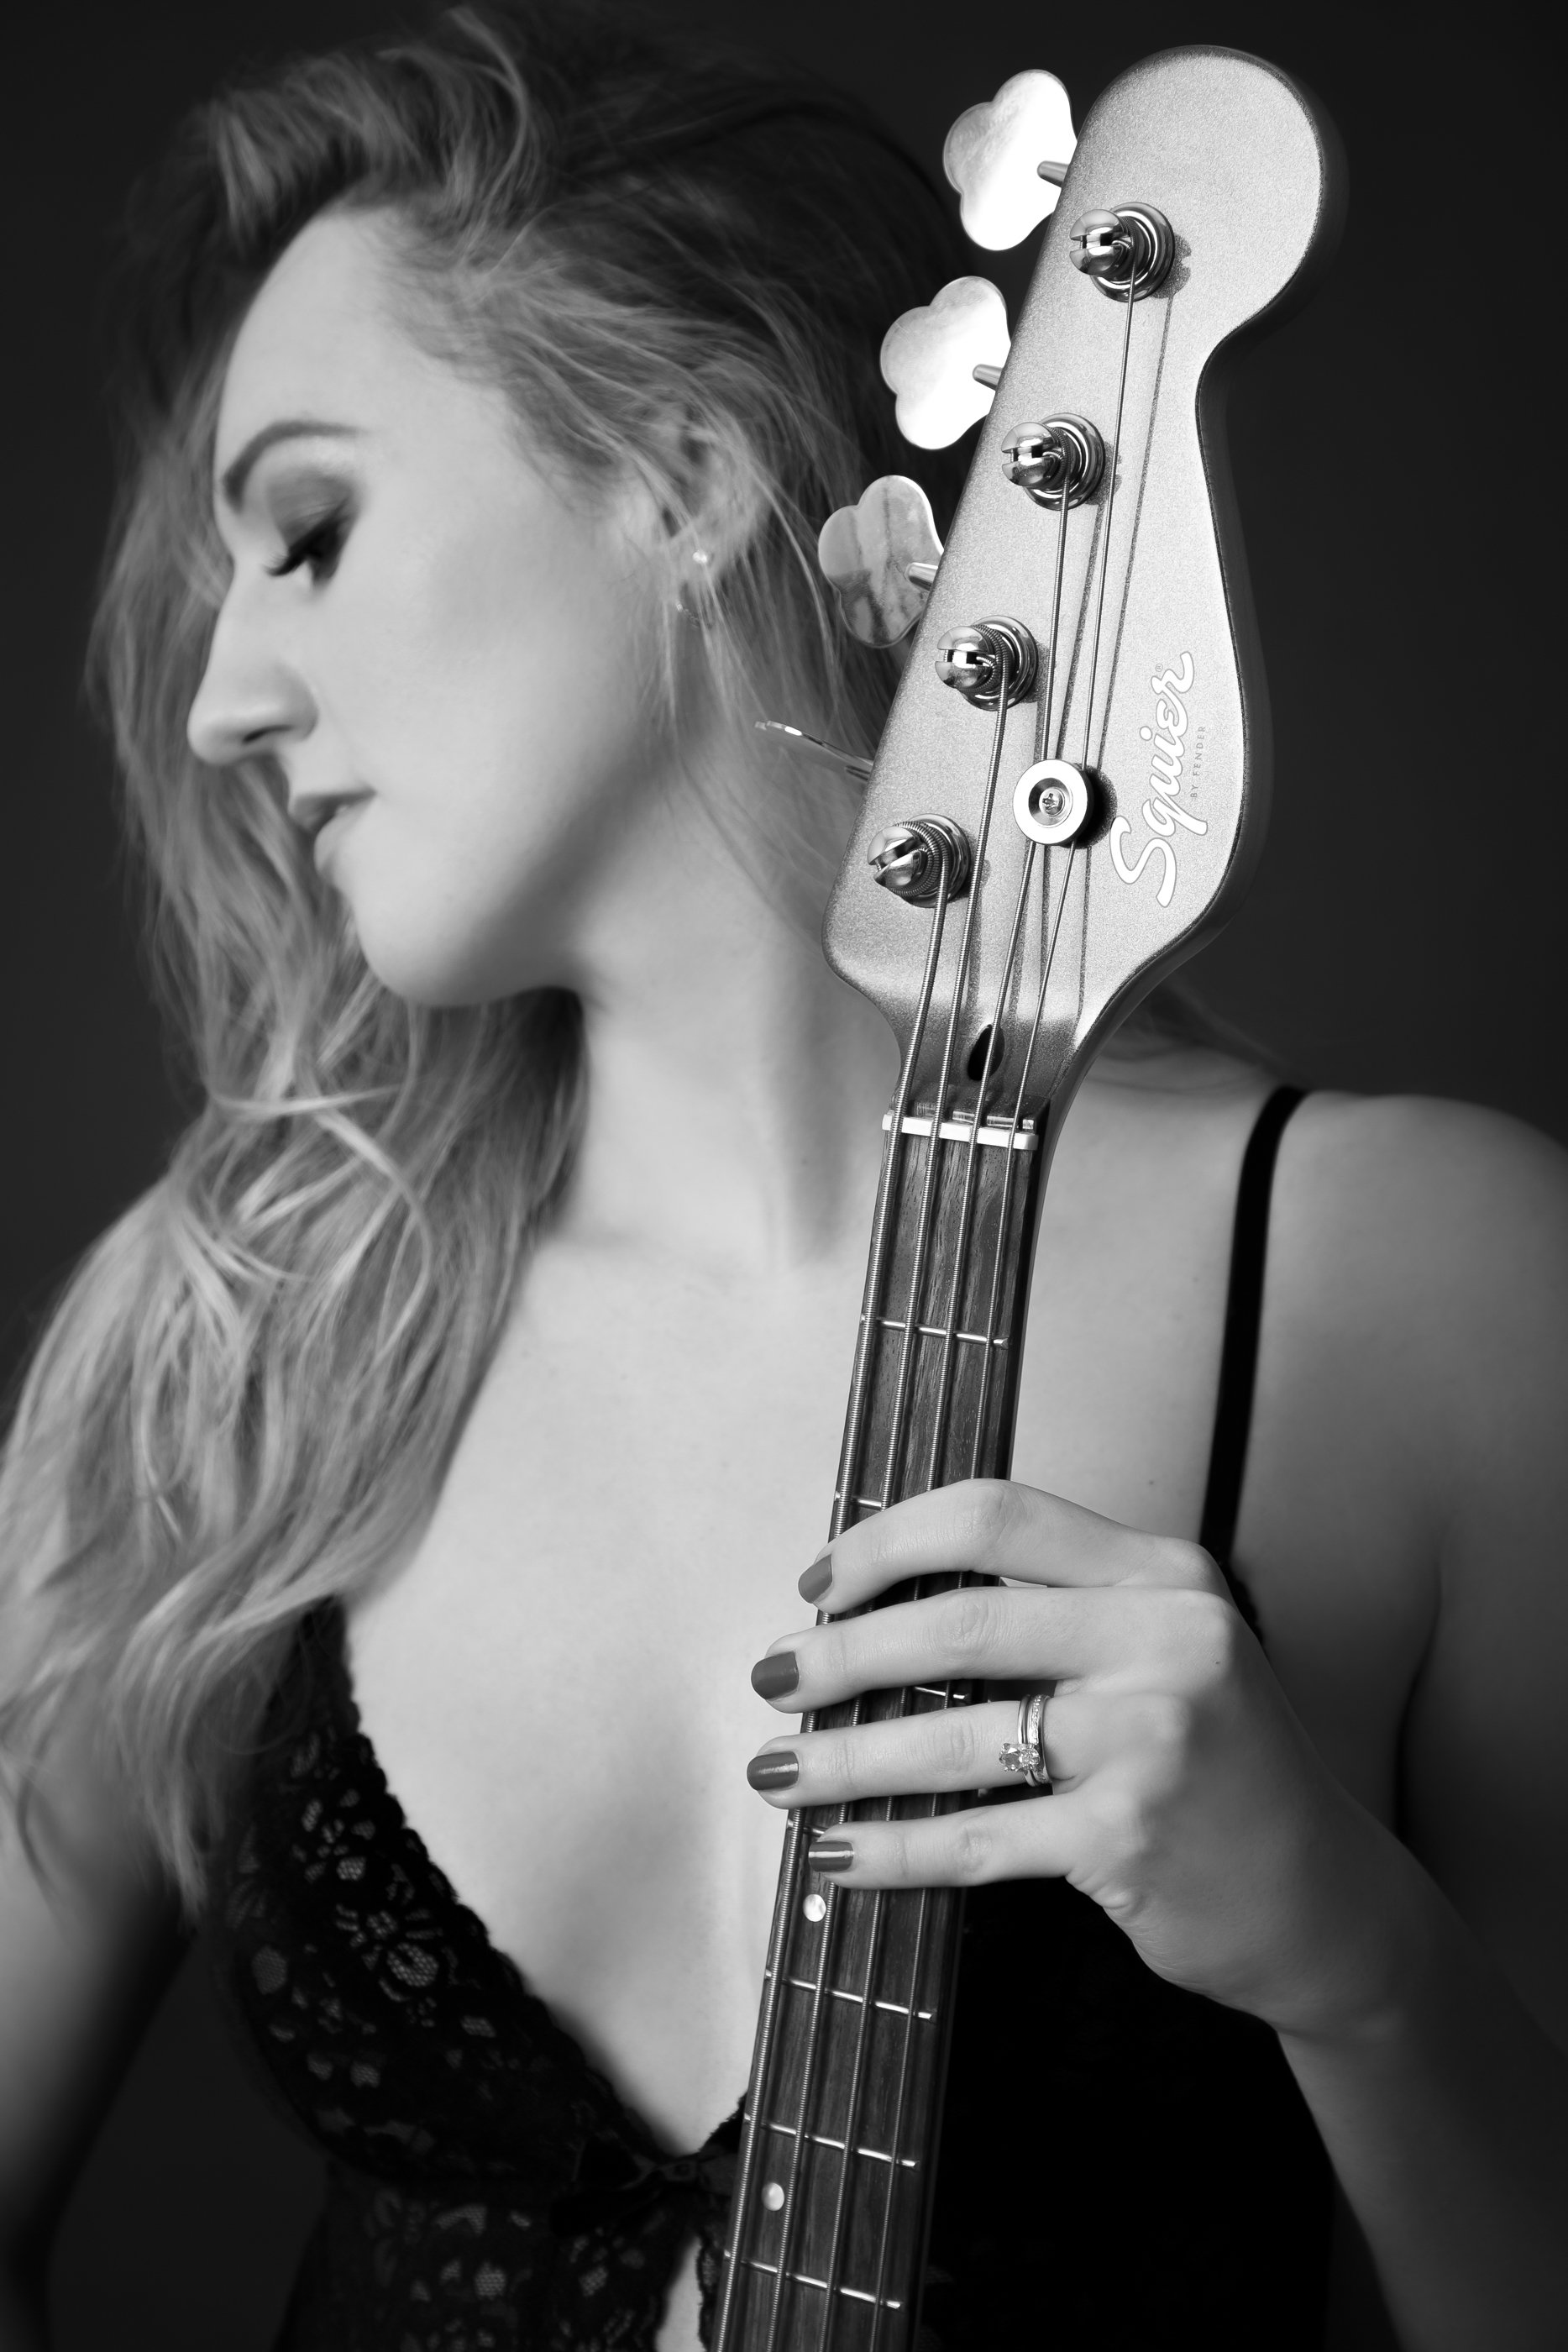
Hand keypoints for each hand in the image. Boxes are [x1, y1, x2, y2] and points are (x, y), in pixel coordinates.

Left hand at [747, 1479, 1404, 2037]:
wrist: (1323, 1900)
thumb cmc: (1216, 1765)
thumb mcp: (1159, 1650)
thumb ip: (1052, 1612)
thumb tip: (871, 1611)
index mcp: (1163, 1574)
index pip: (997, 1514)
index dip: (888, 1541)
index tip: (819, 1582)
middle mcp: (1165, 1640)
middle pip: (961, 1620)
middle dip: (841, 1653)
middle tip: (771, 1678)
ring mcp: (1150, 1741)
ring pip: (953, 1737)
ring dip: (843, 1757)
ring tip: (777, 1769)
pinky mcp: (1127, 1839)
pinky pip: (973, 1839)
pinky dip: (891, 1849)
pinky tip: (837, 1850)